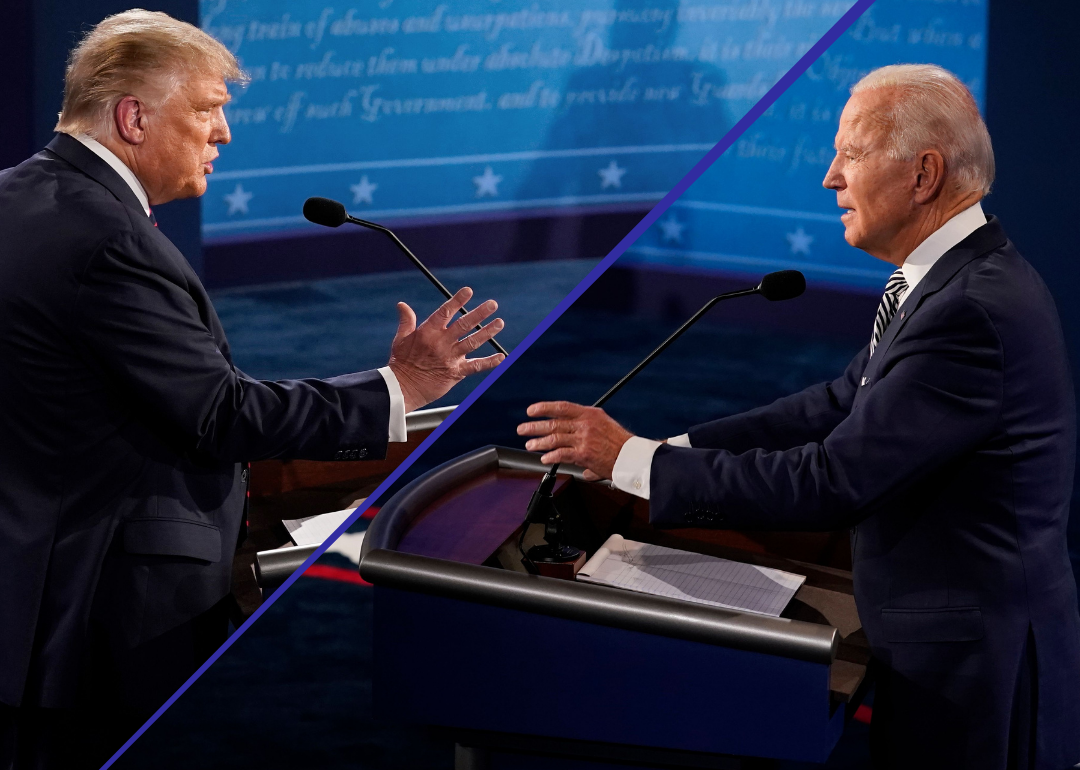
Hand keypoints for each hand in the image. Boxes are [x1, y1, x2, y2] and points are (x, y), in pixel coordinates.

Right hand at [388, 287, 504, 412]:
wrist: (402, 388)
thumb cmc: (400, 363)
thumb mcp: (401, 339)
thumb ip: (406, 321)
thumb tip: (402, 305)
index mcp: (428, 332)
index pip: (445, 312)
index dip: (457, 301)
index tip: (469, 291)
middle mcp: (441, 343)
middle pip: (464, 324)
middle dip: (479, 313)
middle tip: (493, 304)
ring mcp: (449, 358)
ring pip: (472, 342)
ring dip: (487, 332)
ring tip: (499, 323)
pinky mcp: (455, 373)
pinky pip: (475, 367)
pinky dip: (489, 362)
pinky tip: (501, 357)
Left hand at [516, 401, 632, 480]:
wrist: (632, 456)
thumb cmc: (620, 442)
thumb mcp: (603, 424)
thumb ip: (586, 427)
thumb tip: (575, 438)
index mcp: (589, 413)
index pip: (561, 407)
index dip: (543, 408)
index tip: (531, 411)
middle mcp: (585, 424)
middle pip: (553, 423)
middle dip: (534, 426)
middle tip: (523, 429)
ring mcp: (583, 439)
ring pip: (554, 439)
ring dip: (539, 442)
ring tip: (530, 445)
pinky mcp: (583, 454)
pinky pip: (561, 454)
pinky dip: (550, 456)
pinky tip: (545, 459)